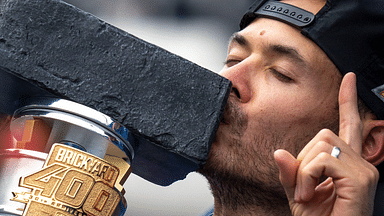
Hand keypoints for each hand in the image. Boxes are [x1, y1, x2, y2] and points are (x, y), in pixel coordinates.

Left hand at [274, 73, 379, 215]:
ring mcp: (364, 171)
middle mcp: (361, 164)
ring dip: (304, 170)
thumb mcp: (297, 192)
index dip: (348, 101)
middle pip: (323, 135)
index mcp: (347, 164)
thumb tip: (279, 151)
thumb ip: (289, 171)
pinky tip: (310, 194)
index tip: (349, 79)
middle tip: (304, 187)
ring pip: (321, 145)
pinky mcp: (360, 179)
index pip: (350, 126)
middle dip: (303, 160)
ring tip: (307, 193)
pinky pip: (322, 160)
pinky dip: (307, 176)